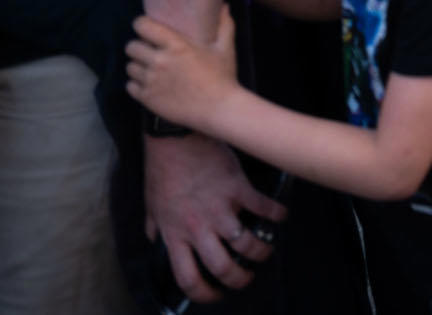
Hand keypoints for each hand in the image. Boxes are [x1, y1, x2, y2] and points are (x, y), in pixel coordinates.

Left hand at [127, 9, 239, 136]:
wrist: (218, 109)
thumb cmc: (222, 77)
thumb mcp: (225, 48)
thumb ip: (224, 24)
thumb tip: (224, 5)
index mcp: (176, 46)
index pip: (143, 27)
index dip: (141, 24)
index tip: (147, 27)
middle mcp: (159, 61)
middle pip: (131, 47)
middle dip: (138, 46)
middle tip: (148, 50)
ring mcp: (151, 81)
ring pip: (129, 67)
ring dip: (137, 65)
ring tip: (148, 67)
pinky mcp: (147, 98)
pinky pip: (130, 86)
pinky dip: (136, 84)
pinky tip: (148, 83)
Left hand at [144, 133, 285, 301]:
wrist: (176, 138)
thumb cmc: (163, 169)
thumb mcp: (151, 205)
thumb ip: (155, 227)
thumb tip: (155, 241)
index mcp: (174, 235)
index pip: (188, 278)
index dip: (204, 294)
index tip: (216, 294)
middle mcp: (198, 228)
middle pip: (222, 267)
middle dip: (239, 279)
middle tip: (247, 278)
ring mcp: (220, 209)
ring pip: (246, 244)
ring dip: (261, 252)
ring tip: (265, 251)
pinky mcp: (238, 188)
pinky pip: (263, 208)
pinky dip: (276, 215)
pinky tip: (280, 216)